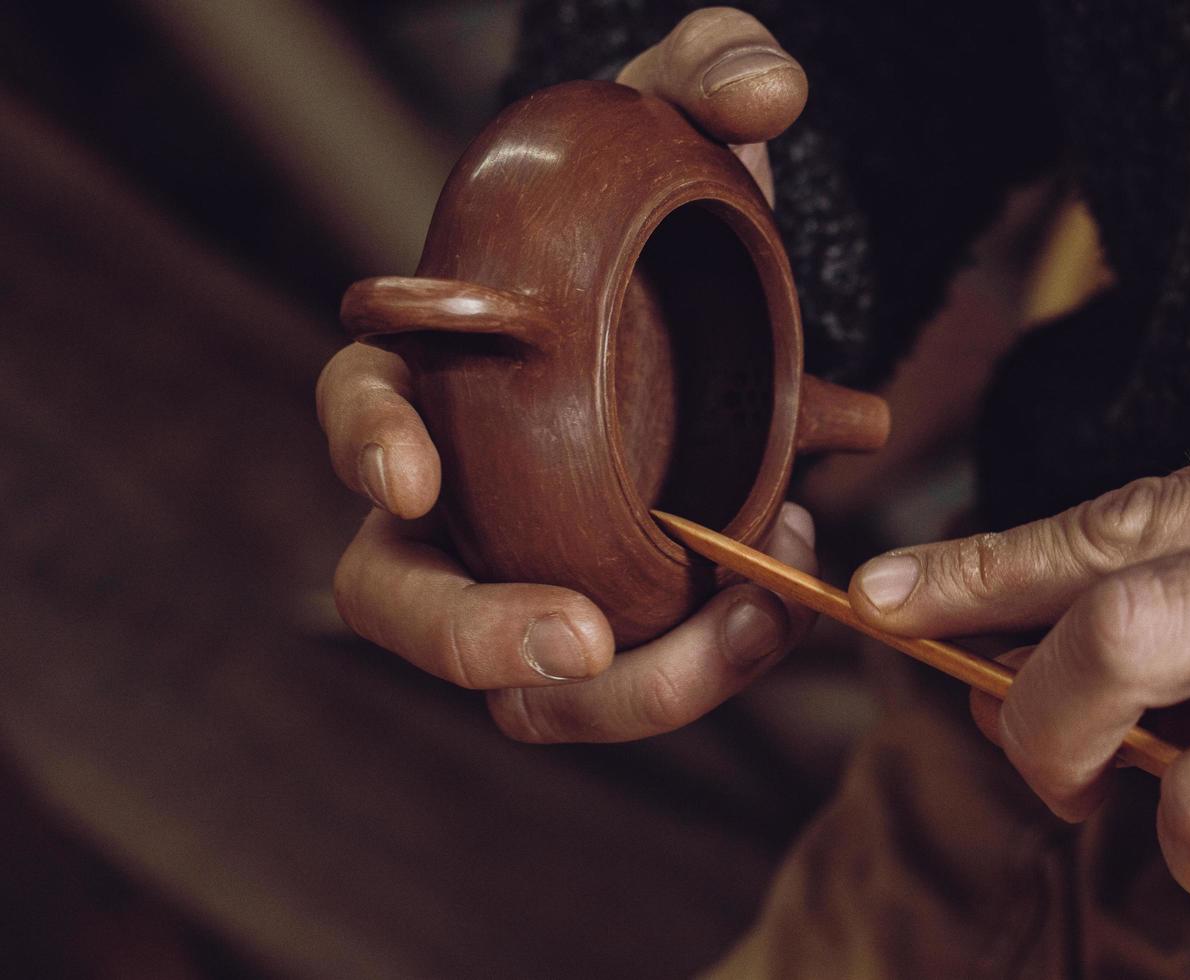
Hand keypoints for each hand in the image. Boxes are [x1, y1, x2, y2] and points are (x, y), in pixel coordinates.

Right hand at [316, 9, 811, 740]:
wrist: (720, 297)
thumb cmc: (657, 212)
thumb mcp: (681, 121)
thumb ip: (707, 75)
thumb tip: (769, 90)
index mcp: (439, 368)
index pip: (357, 408)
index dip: (367, 447)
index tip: (415, 480)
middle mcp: (461, 487)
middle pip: (398, 597)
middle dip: (472, 639)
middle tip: (582, 648)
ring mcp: (536, 561)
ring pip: (526, 682)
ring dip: (640, 685)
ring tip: (759, 613)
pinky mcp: (623, 607)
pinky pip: (643, 672)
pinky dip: (716, 655)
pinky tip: (791, 585)